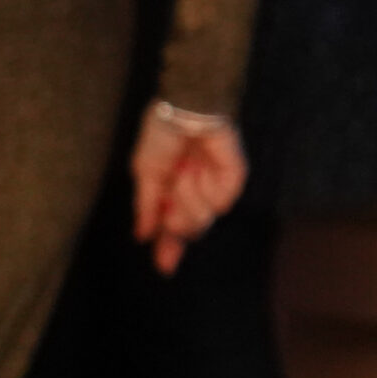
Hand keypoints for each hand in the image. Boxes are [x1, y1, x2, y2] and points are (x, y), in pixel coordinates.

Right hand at [129, 115, 247, 275]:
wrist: (185, 109)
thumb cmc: (162, 134)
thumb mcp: (146, 172)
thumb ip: (147, 207)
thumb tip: (143, 236)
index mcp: (173, 191)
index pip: (172, 227)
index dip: (169, 248)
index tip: (166, 268)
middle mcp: (195, 191)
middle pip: (190, 229)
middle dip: (177, 217)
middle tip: (173, 189)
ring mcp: (215, 184)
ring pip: (204, 219)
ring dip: (188, 197)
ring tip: (186, 171)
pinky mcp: (233, 176)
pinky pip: (221, 203)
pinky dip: (205, 188)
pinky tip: (200, 169)